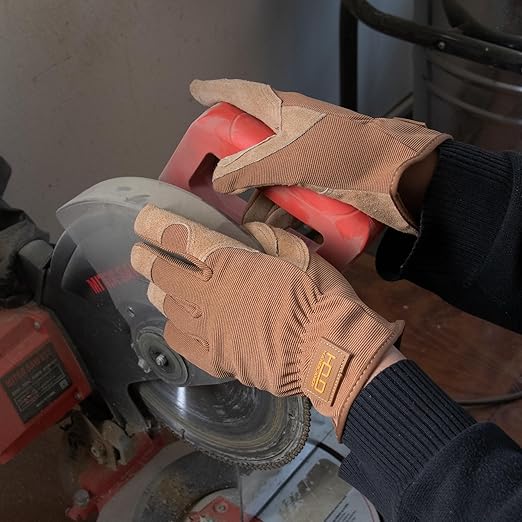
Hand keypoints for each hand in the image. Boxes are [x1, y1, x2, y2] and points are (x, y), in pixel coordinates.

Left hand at [131, 204, 403, 437]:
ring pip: (167, 306)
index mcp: (229, 262)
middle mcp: (209, 294)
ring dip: (158, 290)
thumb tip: (246, 234)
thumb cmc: (318, 296)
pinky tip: (176, 323)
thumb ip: (266, 238)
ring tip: (156, 285)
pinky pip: (180, 341)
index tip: (143, 219)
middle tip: (138, 253)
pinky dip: (173, 327)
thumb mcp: (297, 252)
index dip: (155, 225)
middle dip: (145, 258)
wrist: (327, 351)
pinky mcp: (215, 359)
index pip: (179, 237)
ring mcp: (208, 329)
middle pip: (162, 272)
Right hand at [190, 78, 450, 233]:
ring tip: (248, 222)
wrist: (397, 178)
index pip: (242, 93)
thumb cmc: (344, 155)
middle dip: (235, 166)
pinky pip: (292, 194)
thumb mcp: (289, 157)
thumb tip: (220, 181)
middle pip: (253, 143)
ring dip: (259, 200)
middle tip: (217, 184)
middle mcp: (294, 130)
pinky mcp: (322, 180)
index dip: (216, 91)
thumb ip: (248, 167)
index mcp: (285, 110)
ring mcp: (308, 157)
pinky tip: (274, 230)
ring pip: (271, 175)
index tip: (195, 92)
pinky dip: (282, 212)